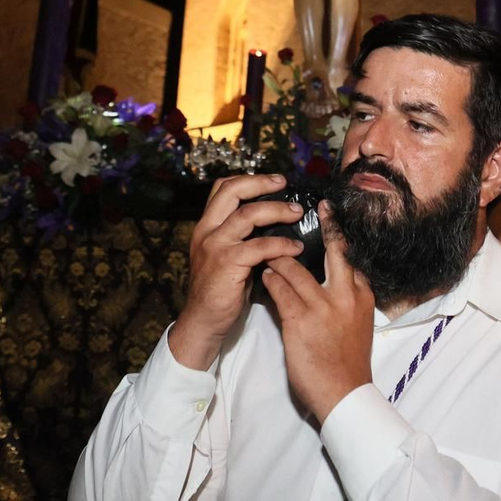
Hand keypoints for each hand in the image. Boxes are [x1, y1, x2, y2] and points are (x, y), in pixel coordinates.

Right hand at [169, 173, 304, 370]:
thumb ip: (240, 236)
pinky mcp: (227, 264)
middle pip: (232, 191)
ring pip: (248, 215)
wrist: (203, 321)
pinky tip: (295, 248)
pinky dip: (281, 244)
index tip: (274, 180)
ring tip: (297, 213)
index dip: (248, 179)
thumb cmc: (220, 289)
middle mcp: (207, 231)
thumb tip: (273, 219)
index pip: (222, 188)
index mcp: (206, 225)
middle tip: (284, 184)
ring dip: (277, 211)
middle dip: (261, 183)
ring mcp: (215, 246)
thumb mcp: (224, 255)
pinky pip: (259, 246)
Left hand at [260, 202, 375, 421]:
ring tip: (267, 249)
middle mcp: (345, 296)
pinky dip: (270, 280)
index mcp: (361, 296)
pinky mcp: (300, 321)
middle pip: (334, 252)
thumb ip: (350, 297)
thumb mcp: (358, 324)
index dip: (339, 235)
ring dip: (279, 258)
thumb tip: (343, 276)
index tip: (331, 214)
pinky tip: (263, 275)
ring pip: (296, 270)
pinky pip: (280, 291)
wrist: (344, 394)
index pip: (351, 256)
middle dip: (325, 226)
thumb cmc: (348, 362)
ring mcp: (323, 307)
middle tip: (312, 206)